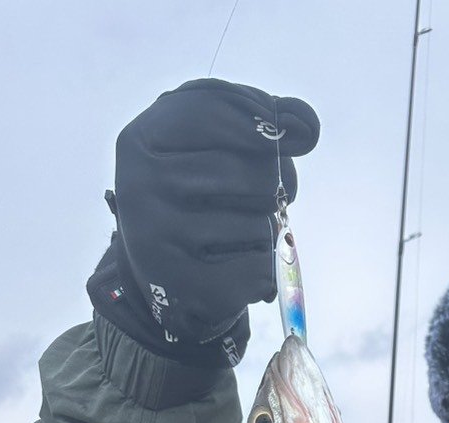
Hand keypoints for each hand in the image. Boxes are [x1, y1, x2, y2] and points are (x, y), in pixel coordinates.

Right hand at [87, 79, 318, 364]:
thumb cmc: (196, 194)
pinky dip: (269, 267)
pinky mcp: (188, 286)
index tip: (292, 134)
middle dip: (276, 183)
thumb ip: (257, 119)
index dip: (264, 121)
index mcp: (141, 141)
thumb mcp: (209, 144)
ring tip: (245, 232)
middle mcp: (141, 188)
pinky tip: (245, 263)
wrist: (167, 275)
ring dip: (269, 229)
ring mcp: (162, 241)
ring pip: (260, 225)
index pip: (214, 110)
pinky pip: (262, 269)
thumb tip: (306, 127)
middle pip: (251, 172)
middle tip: (270, 193)